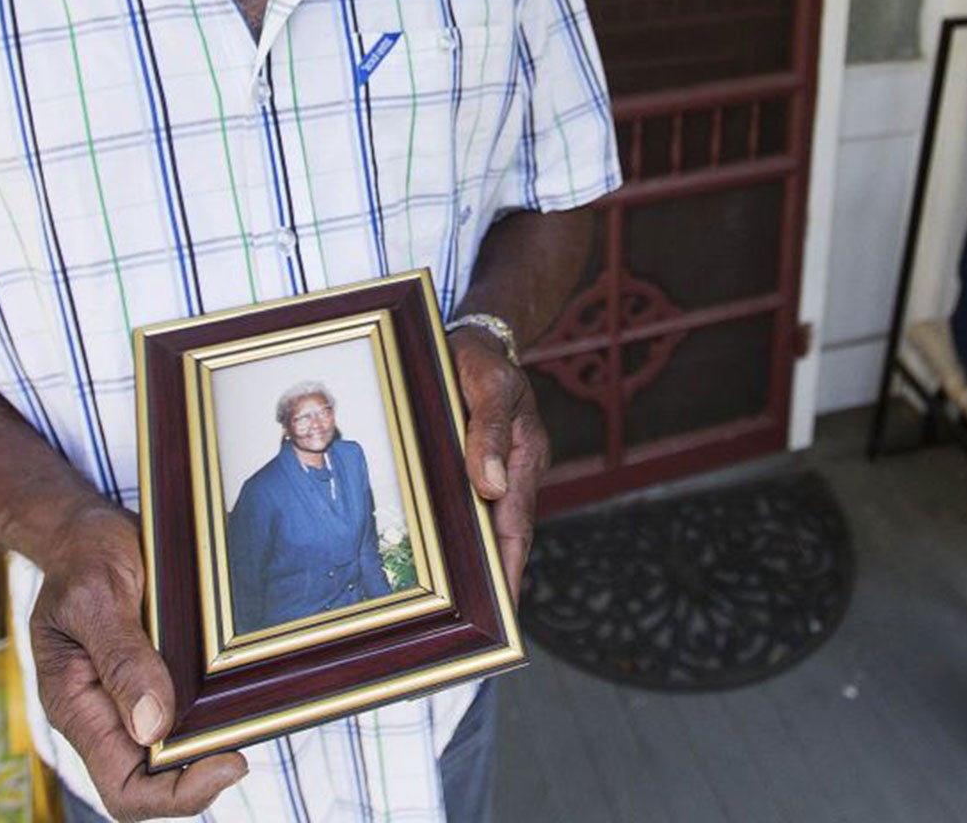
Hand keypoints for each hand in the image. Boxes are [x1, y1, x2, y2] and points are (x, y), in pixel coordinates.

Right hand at [31, 503, 246, 819]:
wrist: (83, 530)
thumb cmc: (83, 557)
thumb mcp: (97, 597)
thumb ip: (122, 658)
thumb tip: (152, 726)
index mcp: (76, 707)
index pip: (121, 789)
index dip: (174, 795)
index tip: (227, 761)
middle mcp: (101, 715)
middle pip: (151, 782)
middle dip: (201, 773)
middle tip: (246, 736)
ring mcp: (126, 700)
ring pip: (171, 754)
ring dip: (210, 745)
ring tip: (247, 715)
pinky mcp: (152, 678)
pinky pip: (182, 714)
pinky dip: (211, 713)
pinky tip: (237, 691)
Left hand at [450, 326, 550, 601]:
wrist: (475, 336)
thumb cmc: (481, 358)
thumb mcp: (489, 381)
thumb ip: (491, 429)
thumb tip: (492, 485)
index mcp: (526, 458)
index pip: (517, 527)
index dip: (509, 571)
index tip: (503, 613)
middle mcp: (514, 474)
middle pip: (504, 539)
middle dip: (494, 583)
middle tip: (477, 630)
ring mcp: (496, 473)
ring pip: (485, 528)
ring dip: (475, 566)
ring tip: (455, 613)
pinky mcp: (473, 468)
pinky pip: (467, 509)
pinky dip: (459, 536)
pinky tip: (440, 560)